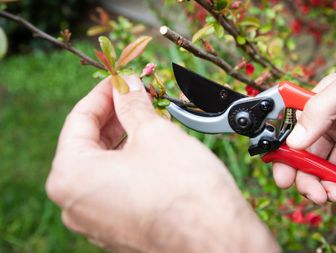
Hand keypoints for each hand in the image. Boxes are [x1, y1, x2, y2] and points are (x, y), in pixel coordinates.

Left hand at [46, 76, 279, 252]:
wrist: (217, 240)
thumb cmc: (184, 189)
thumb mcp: (154, 133)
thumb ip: (133, 105)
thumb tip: (128, 85)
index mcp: (71, 177)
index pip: (79, 120)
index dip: (104, 93)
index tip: (121, 79)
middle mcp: (75, 204)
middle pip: (89, 145)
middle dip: (116, 116)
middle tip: (138, 96)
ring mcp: (96, 222)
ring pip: (104, 168)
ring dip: (125, 140)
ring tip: (150, 120)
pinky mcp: (118, 231)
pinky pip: (116, 188)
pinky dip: (130, 165)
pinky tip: (153, 150)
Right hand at [273, 49, 335, 206]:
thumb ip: (323, 108)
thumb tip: (294, 142)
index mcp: (325, 99)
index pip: (293, 128)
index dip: (284, 153)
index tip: (283, 175)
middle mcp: (333, 119)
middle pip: (307, 153)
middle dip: (306, 177)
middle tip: (314, 195)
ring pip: (326, 167)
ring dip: (326, 186)